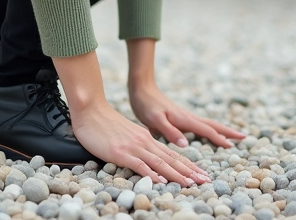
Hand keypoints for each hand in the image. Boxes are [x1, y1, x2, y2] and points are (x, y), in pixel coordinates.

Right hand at [70, 101, 211, 186]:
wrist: (90, 110)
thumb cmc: (104, 123)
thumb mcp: (127, 133)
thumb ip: (139, 142)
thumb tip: (147, 154)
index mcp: (147, 138)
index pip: (172, 154)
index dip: (188, 165)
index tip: (200, 175)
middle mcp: (144, 142)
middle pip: (171, 159)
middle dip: (190, 172)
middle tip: (205, 181)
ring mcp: (134, 147)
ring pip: (160, 162)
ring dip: (177, 175)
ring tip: (191, 184)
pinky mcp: (121, 152)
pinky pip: (139, 165)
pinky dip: (151, 173)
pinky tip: (160, 181)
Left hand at [129, 79, 244, 148]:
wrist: (141, 88)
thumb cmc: (146, 104)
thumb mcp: (155, 120)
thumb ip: (169, 131)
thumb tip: (185, 144)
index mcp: (184, 119)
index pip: (206, 130)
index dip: (219, 139)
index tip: (233, 146)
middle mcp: (187, 117)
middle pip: (212, 125)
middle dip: (228, 132)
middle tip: (244, 137)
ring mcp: (184, 116)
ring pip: (207, 124)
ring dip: (220, 130)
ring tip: (231, 136)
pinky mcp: (179, 117)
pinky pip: (199, 125)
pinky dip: (208, 129)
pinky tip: (207, 132)